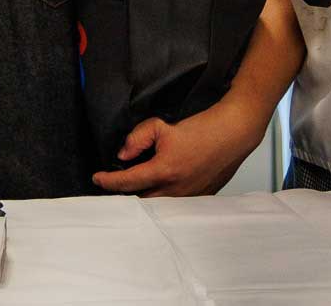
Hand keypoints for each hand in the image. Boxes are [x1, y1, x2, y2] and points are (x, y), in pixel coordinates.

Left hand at [89, 99, 269, 197]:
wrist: (233, 133)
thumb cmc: (202, 129)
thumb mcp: (162, 125)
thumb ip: (137, 138)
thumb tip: (123, 155)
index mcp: (164, 171)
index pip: (127, 182)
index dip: (108, 181)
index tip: (97, 178)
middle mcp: (175, 190)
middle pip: (140, 201)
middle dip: (124, 195)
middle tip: (112, 185)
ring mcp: (189, 197)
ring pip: (157, 206)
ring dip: (143, 198)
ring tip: (132, 188)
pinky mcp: (200, 197)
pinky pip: (175, 205)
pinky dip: (162, 199)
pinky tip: (158, 188)